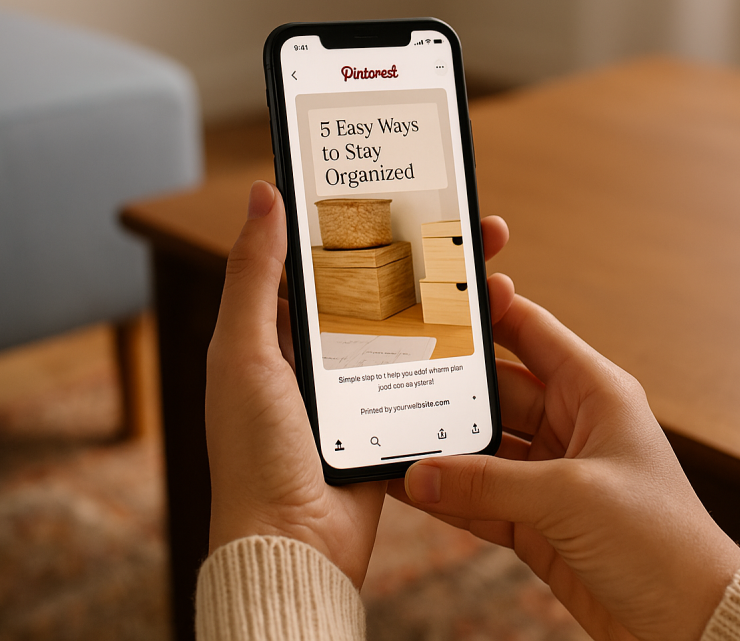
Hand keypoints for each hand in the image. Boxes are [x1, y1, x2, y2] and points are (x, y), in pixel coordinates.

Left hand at [205, 180, 513, 586]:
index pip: (332, 261)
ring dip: (454, 300)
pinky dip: (455, 354)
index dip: (374, 226)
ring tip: (496, 276)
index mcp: (280, 333)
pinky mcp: (389, 421)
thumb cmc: (255, 454)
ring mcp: (358, 390)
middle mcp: (320, 357)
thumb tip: (263, 195)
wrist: (294, 544)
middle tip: (480, 231)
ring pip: (414, 329)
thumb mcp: (243, 353)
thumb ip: (252, 275)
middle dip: (433, 256)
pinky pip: (426, 377)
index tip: (414, 198)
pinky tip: (488, 330)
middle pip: (386, 290)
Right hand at [390, 295, 739, 640]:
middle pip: (497, 393)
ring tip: (391, 438)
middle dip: (450, 390)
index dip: (490, 311)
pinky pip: (481, 498)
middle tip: (396, 379)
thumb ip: (488, 484)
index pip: (533, 331)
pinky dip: (448, 496)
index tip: (439, 300)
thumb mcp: (570, 497)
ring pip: (484, 449)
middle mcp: (572, 426)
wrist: (686, 622)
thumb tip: (420, 475)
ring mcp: (552, 475)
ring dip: (443, 450)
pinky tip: (410, 488)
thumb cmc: (660, 540)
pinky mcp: (538, 521)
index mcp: (596, 394)